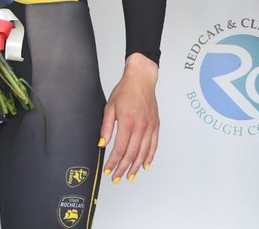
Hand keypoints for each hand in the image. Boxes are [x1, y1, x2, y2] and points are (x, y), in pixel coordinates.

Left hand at [100, 53, 159, 183]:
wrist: (142, 79)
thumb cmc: (125, 91)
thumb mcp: (110, 107)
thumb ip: (106, 127)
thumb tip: (102, 144)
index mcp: (128, 122)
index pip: (120, 149)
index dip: (113, 162)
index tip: (108, 170)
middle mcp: (141, 126)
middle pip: (132, 154)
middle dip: (123, 168)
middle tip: (116, 178)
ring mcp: (150, 126)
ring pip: (144, 152)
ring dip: (136, 166)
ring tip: (129, 176)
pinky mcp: (156, 125)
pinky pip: (154, 144)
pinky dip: (150, 156)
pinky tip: (145, 165)